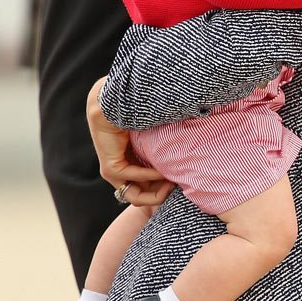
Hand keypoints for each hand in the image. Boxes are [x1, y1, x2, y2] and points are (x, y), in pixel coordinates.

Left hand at [86, 77, 175, 206]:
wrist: (114, 103)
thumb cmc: (136, 116)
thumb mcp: (153, 140)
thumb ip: (163, 154)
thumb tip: (192, 161)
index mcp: (130, 165)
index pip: (146, 190)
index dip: (164, 190)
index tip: (180, 182)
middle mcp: (120, 172)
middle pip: (141, 197)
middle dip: (161, 196)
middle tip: (179, 186)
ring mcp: (113, 172)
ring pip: (135, 196)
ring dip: (156, 192)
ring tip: (173, 182)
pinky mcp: (109, 168)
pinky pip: (132, 178)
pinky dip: (149, 176)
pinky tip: (162, 170)